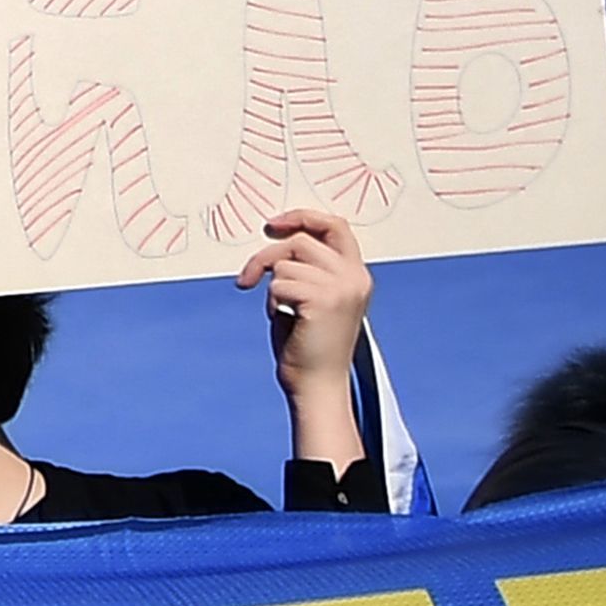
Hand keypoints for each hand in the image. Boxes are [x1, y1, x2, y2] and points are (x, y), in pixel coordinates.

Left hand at [243, 208, 376, 469]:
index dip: (303, 217)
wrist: (318, 388)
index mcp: (357, 275)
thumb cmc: (309, 349)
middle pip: (302, 240)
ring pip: (286, 263)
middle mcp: (354, 277)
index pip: (335, 226)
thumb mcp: (312, 299)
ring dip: (273, 288)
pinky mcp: (323, 300)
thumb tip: (280, 239)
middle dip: (269, 255)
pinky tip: (284, 321)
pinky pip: (280, 284)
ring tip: (282, 313)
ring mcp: (341, 287)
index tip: (273, 224)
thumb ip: (307, 269)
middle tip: (249, 277)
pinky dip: (273, 302)